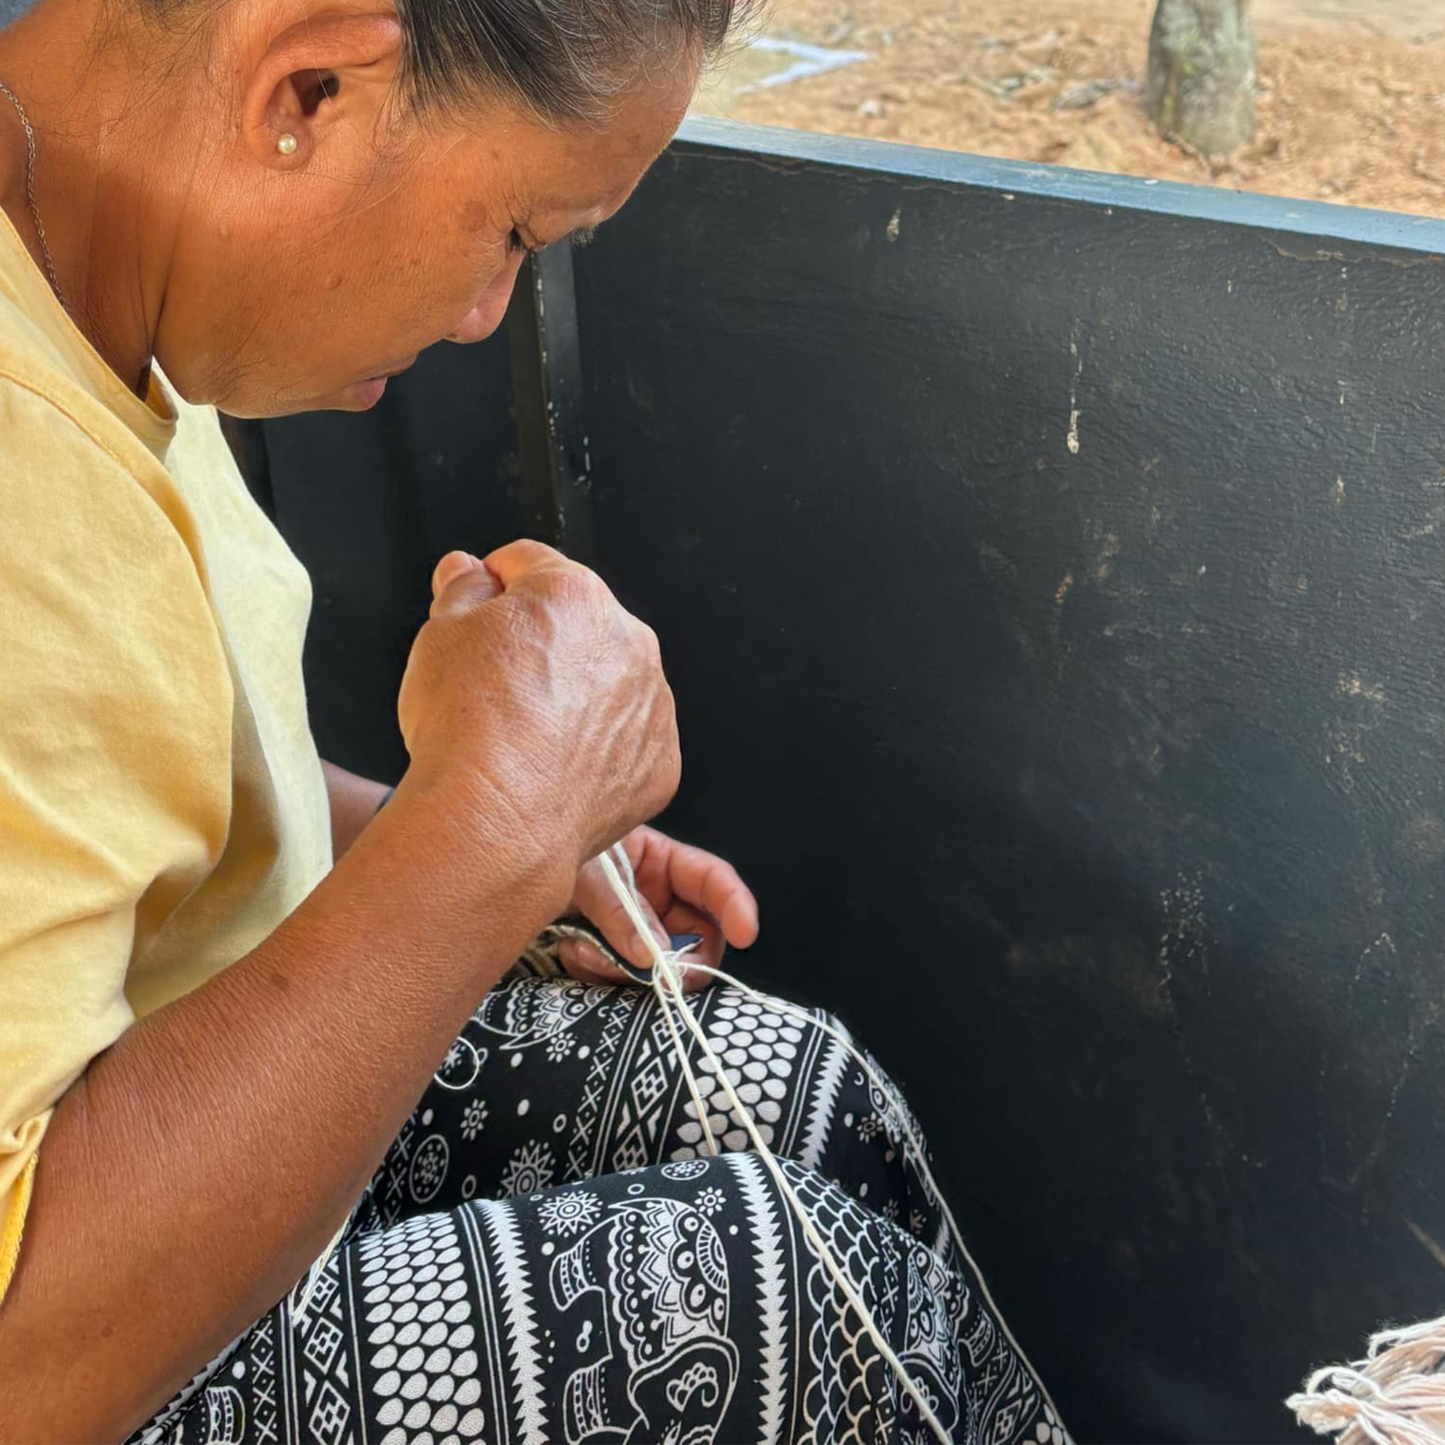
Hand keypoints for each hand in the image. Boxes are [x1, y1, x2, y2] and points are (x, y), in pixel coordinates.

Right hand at [397, 543, 680, 903]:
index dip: (492, 586)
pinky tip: (554, 770)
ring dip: (575, 697)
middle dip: (540, 644)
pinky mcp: (659, 761)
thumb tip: (468, 570)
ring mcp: (651, 704)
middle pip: (577, 624)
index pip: (529, 564)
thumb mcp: (439, 634)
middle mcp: (629, 640)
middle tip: (493, 689)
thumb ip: (462, 589)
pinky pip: (626, 742)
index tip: (476, 613)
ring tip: (524, 738)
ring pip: (608, 683)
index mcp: (575, 594)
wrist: (496, 822)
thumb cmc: (466, 729)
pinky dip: (597, 751)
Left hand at [557, 826, 759, 991]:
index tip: (745, 934)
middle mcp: (655, 899)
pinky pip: (621, 981)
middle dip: (681, 961)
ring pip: (658, 969)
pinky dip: (599, 974)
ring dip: (626, 970)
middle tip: (662, 978)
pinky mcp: (609, 958)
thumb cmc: (545, 848)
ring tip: (583, 950)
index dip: (736, 905)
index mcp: (660, 861)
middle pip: (697, 938)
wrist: (502, 871)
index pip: (712, 881)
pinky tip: (572, 952)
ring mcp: (634, 931)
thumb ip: (618, 908)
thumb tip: (652, 956)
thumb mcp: (585, 870)